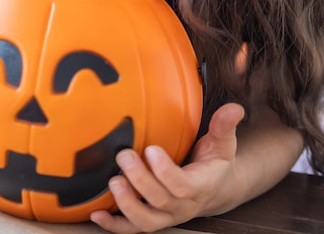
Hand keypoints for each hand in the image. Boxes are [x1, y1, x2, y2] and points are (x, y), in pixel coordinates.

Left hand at [90, 103, 244, 232]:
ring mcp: (166, 216)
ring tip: (113, 181)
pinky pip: (131, 229)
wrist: (215, 191)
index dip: (165, 171)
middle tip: (124, 155)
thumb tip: (234, 108)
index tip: (151, 149)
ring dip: (126, 204)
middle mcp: (182, 206)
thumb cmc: (214, 165)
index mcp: (200, 187)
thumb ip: (224, 127)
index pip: (182, 186)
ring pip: (146, 221)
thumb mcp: (223, 145)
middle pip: (160, 200)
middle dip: (139, 179)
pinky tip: (96, 215)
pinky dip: (113, 225)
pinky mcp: (151, 219)